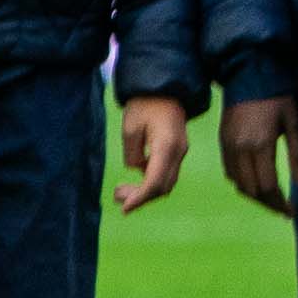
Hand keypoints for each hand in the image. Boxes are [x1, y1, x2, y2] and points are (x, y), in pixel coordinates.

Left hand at [114, 95, 188, 211]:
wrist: (165, 88)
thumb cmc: (145, 104)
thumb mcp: (130, 129)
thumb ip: (132, 154)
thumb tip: (136, 169)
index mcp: (167, 147)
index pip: (155, 182)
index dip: (140, 198)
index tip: (124, 209)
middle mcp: (178, 152)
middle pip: (163, 187)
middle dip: (141, 197)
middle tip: (117, 195)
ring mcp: (180, 152)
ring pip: (166, 182)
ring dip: (146, 191)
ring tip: (121, 190)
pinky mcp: (177, 151)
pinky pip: (166, 173)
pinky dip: (150, 181)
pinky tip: (135, 178)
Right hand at [221, 94, 297, 215]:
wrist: (248, 76)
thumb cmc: (277, 97)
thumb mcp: (293, 123)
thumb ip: (297, 153)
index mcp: (260, 144)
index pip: (268, 186)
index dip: (280, 203)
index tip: (292, 212)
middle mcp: (240, 149)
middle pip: (252, 190)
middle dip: (268, 204)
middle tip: (284, 209)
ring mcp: (228, 146)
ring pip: (239, 184)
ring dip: (255, 196)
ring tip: (272, 200)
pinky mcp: (223, 143)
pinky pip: (230, 173)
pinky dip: (242, 183)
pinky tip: (256, 184)